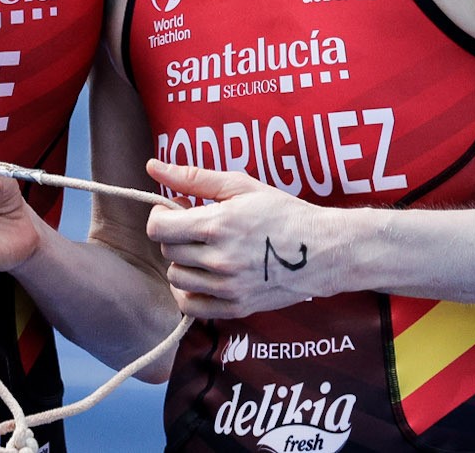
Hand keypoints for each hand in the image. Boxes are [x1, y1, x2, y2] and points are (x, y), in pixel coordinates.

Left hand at [146, 160, 328, 318]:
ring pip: (176, 278)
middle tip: (198, 227)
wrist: (322, 249)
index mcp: (217, 225)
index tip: (177, 210)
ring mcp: (227, 288)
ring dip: (183, 262)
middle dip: (176, 235)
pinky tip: (204, 275)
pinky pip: (191, 306)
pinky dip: (190, 291)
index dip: (161, 215)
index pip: (158, 228)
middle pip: (168, 251)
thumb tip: (152, 166)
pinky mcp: (235, 308)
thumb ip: (194, 178)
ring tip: (205, 249)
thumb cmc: (282, 212)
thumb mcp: (241, 186)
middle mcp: (219, 260)